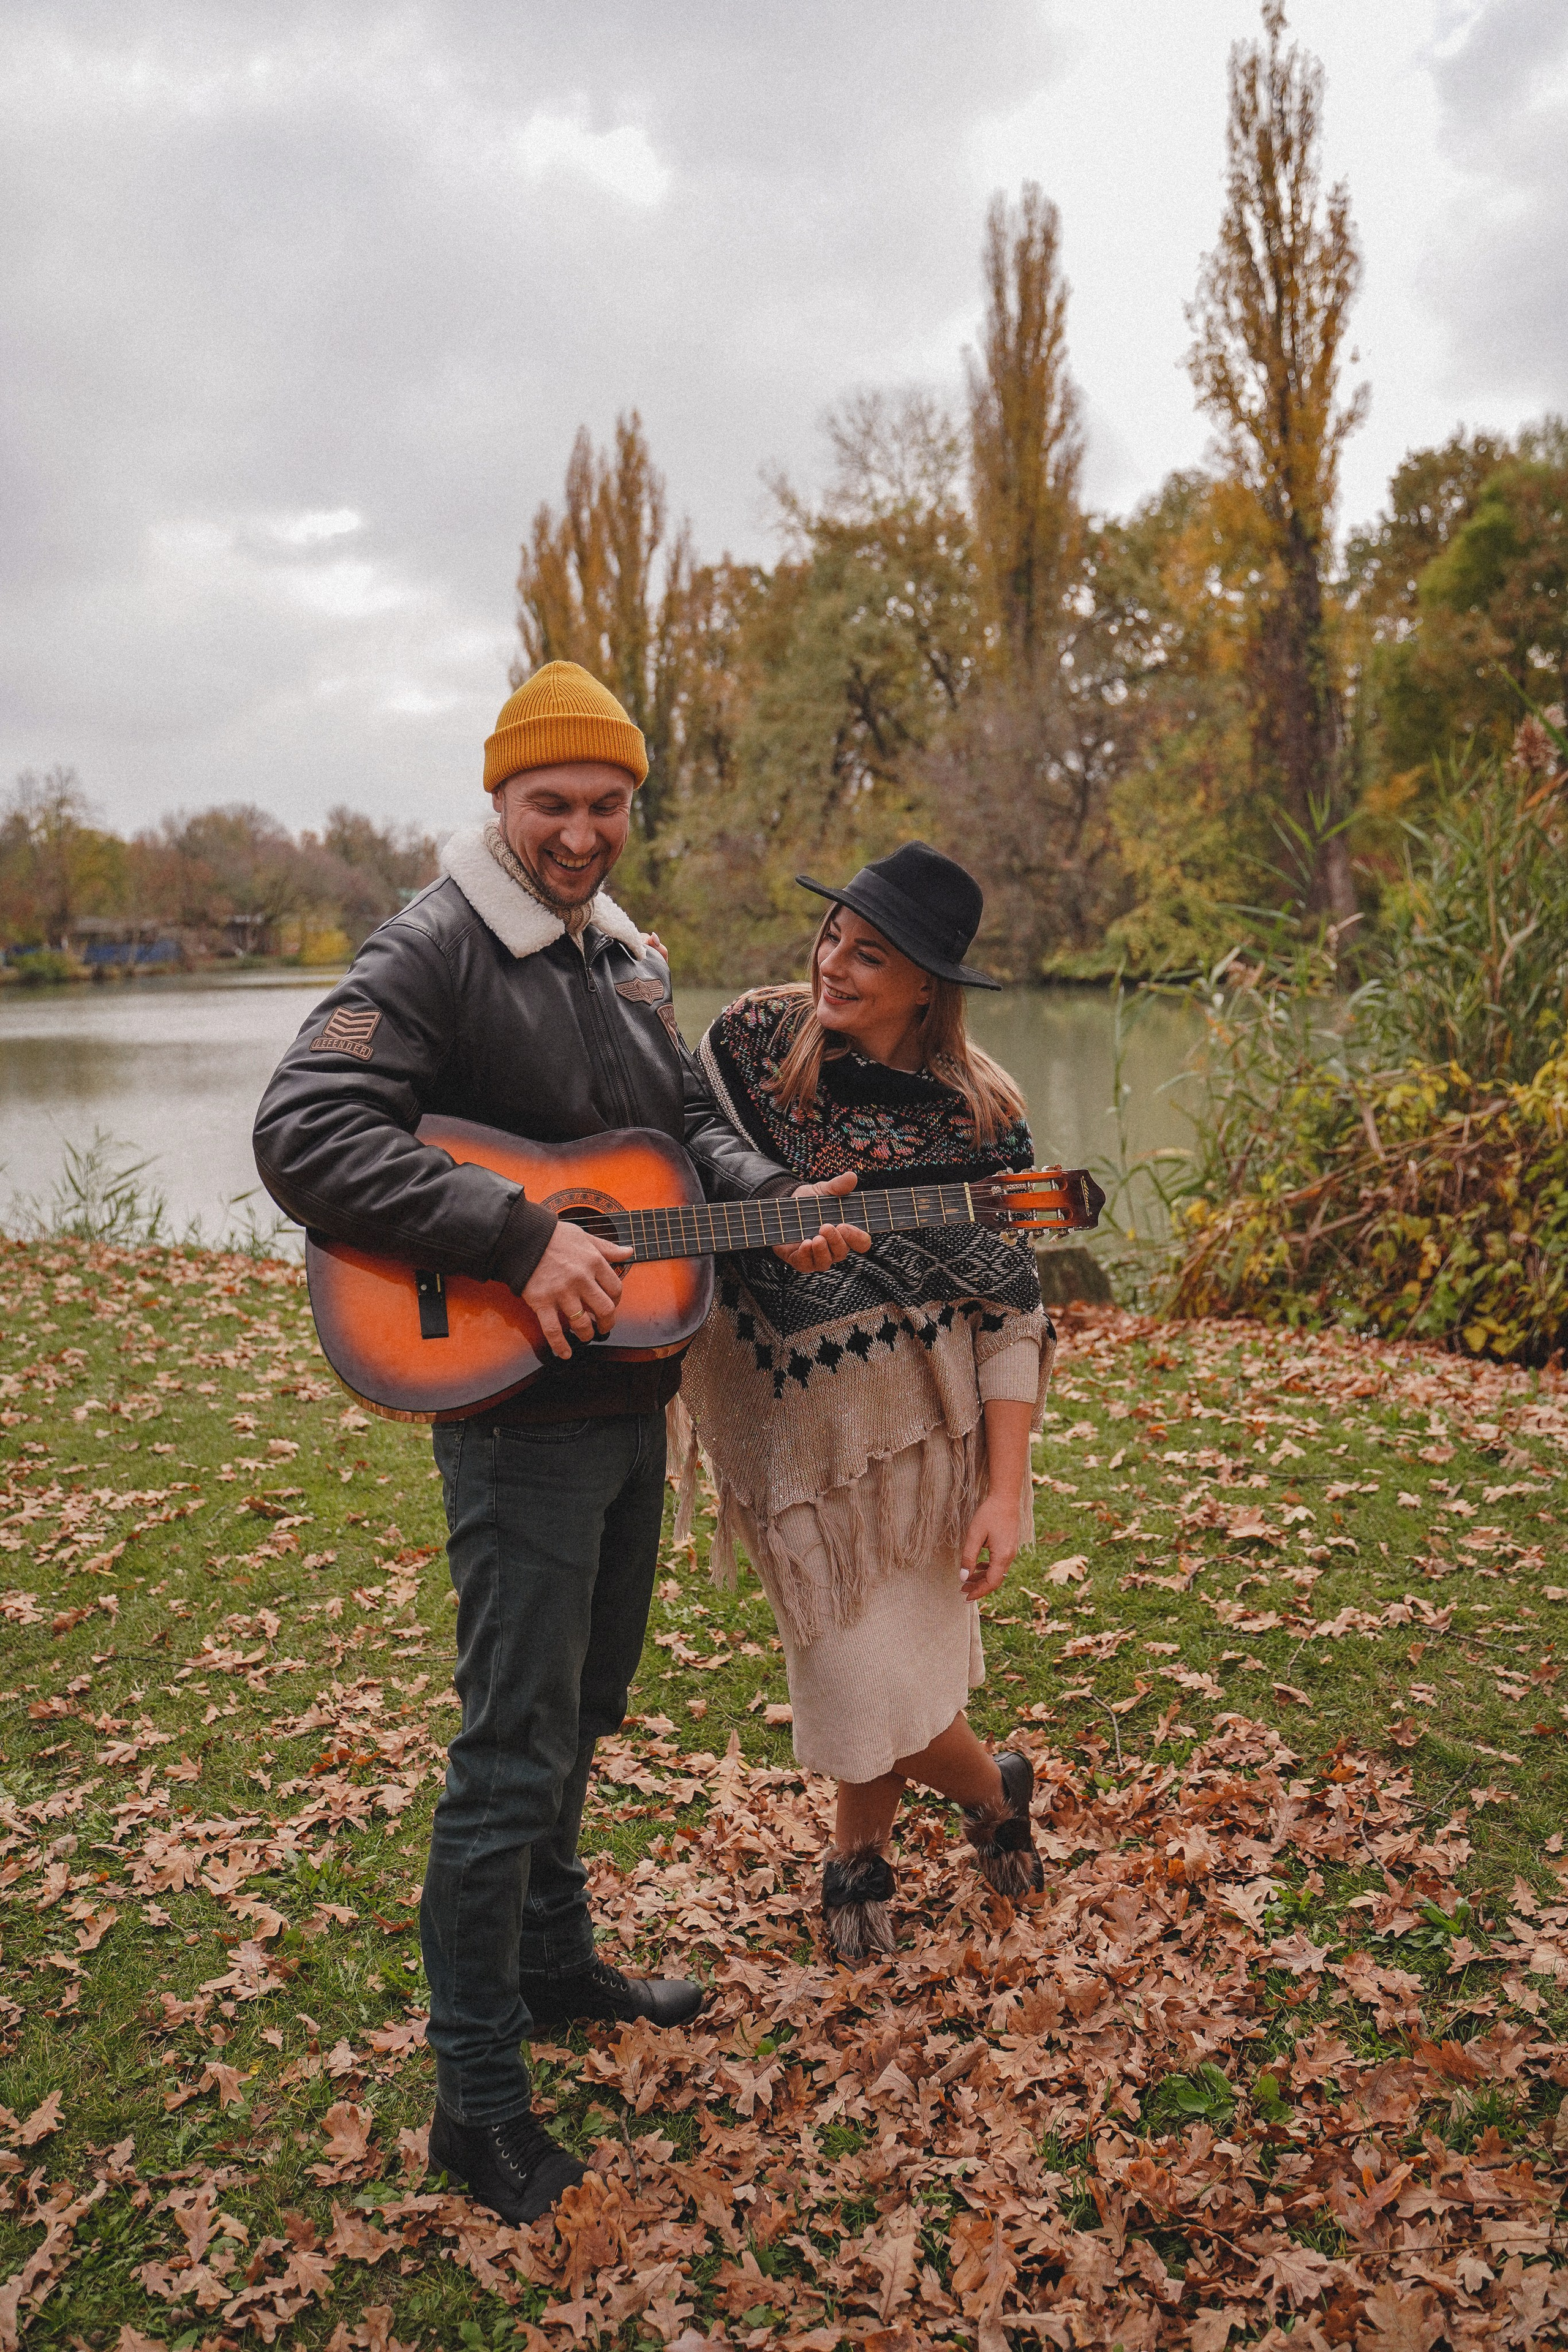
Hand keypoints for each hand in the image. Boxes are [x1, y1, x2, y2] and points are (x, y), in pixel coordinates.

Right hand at [522, 1219, 633, 1360]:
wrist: (522, 1238)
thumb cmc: (554, 1236)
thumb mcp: (585, 1237)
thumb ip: (607, 1248)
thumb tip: (629, 1252)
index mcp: (594, 1262)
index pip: (616, 1288)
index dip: (617, 1300)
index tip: (611, 1303)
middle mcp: (581, 1279)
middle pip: (605, 1310)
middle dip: (607, 1323)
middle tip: (604, 1327)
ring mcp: (562, 1293)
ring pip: (582, 1323)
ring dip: (587, 1334)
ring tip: (586, 1336)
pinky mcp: (542, 1302)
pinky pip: (553, 1330)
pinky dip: (560, 1346)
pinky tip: (565, 1354)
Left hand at [772, 1168, 872, 1271]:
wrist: (784, 1206)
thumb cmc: (810, 1202)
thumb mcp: (823, 1191)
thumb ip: (838, 1186)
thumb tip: (851, 1177)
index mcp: (845, 1232)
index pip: (861, 1242)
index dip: (857, 1237)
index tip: (846, 1225)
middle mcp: (833, 1246)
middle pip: (842, 1252)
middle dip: (836, 1240)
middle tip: (826, 1226)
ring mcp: (818, 1255)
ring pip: (826, 1261)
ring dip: (822, 1251)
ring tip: (816, 1238)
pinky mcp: (801, 1259)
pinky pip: (806, 1264)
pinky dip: (806, 1255)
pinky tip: (804, 1244)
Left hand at [959, 1493, 1020, 1600]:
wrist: (1006, 1498)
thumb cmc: (989, 1514)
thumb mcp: (974, 1535)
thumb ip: (968, 1557)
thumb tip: (962, 1577)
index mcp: (1002, 1556)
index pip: (991, 1583)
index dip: (978, 1592)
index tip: (965, 1597)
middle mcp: (1009, 1556)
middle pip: (994, 1580)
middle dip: (978, 1587)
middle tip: (962, 1591)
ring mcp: (1011, 1552)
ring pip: (996, 1572)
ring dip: (982, 1578)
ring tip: (966, 1580)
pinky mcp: (1009, 1546)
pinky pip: (998, 1564)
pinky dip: (987, 1569)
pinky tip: (977, 1566)